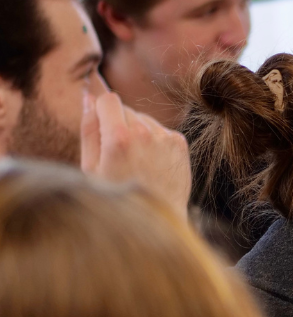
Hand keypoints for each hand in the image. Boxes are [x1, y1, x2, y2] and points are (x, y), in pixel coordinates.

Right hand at [81, 92, 190, 220]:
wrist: (156, 218)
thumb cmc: (117, 196)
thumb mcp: (91, 167)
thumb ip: (89, 129)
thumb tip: (89, 98)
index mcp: (119, 138)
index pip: (108, 99)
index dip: (102, 110)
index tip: (102, 124)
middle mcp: (145, 133)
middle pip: (126, 108)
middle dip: (118, 124)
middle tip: (118, 154)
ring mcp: (165, 137)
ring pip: (144, 118)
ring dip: (137, 131)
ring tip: (135, 161)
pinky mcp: (180, 143)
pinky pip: (160, 130)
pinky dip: (154, 140)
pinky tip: (151, 162)